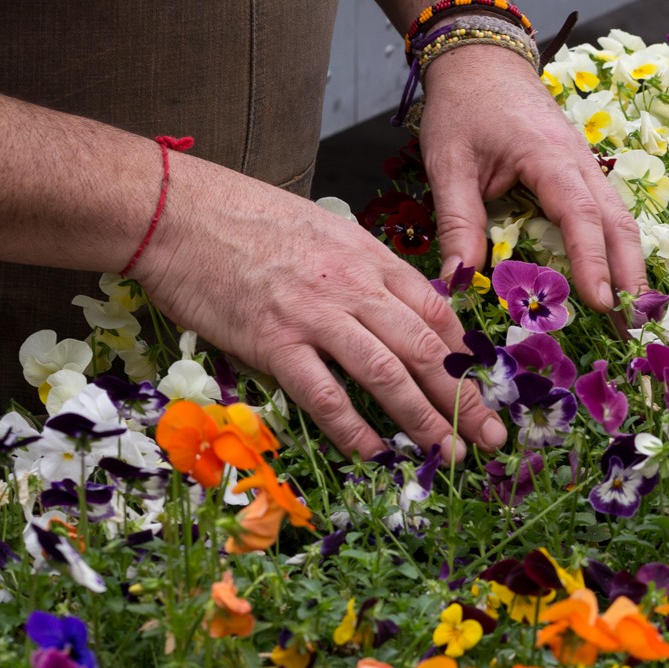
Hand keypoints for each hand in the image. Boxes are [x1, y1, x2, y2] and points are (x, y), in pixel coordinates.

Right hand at [138, 156, 502, 461]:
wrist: (176, 211)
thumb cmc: (245, 219)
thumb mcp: (325, 231)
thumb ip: (363, 271)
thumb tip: (397, 311)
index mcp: (370, 258)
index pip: (437, 314)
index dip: (467, 359)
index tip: (488, 392)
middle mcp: (353, 286)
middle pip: (426, 350)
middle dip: (465, 399)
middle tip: (491, 439)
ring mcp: (315, 314)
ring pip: (387, 374)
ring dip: (423, 421)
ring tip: (447, 456)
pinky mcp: (274, 341)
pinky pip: (324, 394)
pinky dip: (353, 428)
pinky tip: (374, 453)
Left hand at [417, 43, 646, 316]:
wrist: (480, 59)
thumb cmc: (463, 106)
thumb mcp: (449, 163)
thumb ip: (457, 222)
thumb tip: (459, 280)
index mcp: (550, 157)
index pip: (581, 216)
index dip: (593, 262)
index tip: (601, 302)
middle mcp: (580, 162)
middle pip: (619, 221)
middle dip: (631, 272)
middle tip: (635, 323)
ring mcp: (585, 165)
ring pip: (619, 217)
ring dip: (629, 263)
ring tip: (631, 310)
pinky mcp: (580, 170)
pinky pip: (606, 210)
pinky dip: (614, 245)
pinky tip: (614, 275)